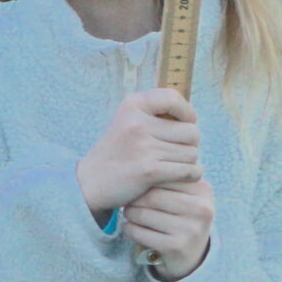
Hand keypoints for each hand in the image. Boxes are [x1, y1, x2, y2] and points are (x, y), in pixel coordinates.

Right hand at [77, 88, 202, 216]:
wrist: (89, 182)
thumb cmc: (117, 153)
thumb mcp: (127, 123)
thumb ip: (154, 116)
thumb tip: (191, 118)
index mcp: (131, 106)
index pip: (172, 98)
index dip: (186, 111)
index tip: (185, 123)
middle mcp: (136, 123)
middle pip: (191, 132)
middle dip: (189, 144)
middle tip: (174, 152)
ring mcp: (143, 146)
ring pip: (192, 153)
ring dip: (188, 162)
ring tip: (170, 166)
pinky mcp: (150, 170)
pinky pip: (189, 171)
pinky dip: (189, 176)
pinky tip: (176, 177)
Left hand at [124, 177, 214, 280]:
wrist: (190, 254)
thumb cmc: (177, 214)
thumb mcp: (180, 192)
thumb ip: (167, 172)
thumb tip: (140, 152)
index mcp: (202, 189)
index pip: (161, 175)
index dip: (143, 180)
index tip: (137, 184)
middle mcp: (201, 209)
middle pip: (149, 195)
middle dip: (133, 199)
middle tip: (130, 202)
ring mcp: (191, 229)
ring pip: (141, 213)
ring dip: (129, 214)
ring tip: (131, 214)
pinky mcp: (177, 247)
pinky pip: (138, 232)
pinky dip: (129, 230)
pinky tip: (132, 229)